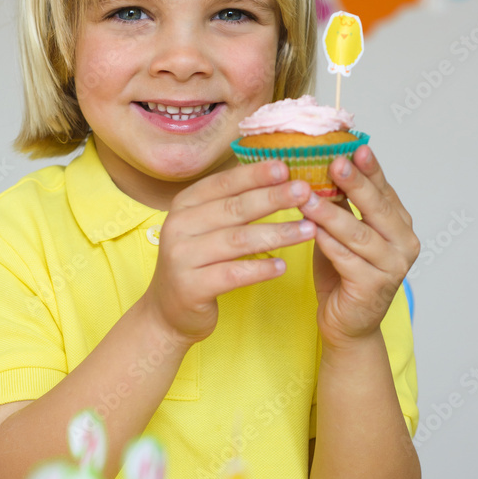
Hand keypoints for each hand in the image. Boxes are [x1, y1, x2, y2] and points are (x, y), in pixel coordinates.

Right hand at [144, 160, 314, 344]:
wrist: (168, 311)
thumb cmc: (198, 263)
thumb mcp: (206, 227)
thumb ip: (231, 203)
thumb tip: (274, 173)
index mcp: (184, 205)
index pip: (223, 183)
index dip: (254, 175)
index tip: (285, 167)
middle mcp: (179, 226)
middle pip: (234, 208)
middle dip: (272, 198)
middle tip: (304, 192)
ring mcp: (182, 257)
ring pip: (238, 240)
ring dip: (277, 234)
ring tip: (308, 230)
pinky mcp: (191, 287)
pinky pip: (233, 274)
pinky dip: (260, 269)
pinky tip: (282, 266)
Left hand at [298, 145, 419, 347]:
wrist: (348, 324)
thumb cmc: (344, 273)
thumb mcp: (343, 232)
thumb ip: (342, 204)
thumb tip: (323, 165)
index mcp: (400, 225)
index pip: (384, 190)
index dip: (370, 169)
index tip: (355, 147)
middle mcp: (403, 244)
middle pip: (377, 208)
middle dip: (355, 184)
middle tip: (335, 162)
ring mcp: (392, 268)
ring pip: (358, 234)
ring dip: (330, 213)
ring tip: (307, 194)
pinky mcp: (372, 288)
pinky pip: (345, 259)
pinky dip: (326, 242)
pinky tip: (310, 228)